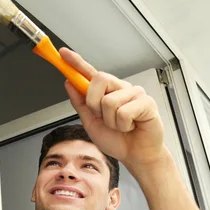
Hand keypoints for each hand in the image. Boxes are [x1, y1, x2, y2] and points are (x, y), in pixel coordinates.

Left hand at [60, 48, 165, 168]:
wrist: (136, 156)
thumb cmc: (118, 140)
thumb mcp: (91, 123)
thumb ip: (80, 103)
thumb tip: (69, 83)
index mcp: (106, 91)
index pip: (90, 73)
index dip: (76, 62)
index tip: (63, 54)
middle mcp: (120, 88)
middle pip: (99, 79)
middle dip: (94, 103)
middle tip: (104, 118)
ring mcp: (134, 94)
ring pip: (109, 101)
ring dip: (111, 122)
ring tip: (122, 126)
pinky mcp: (147, 103)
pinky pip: (124, 112)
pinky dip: (123, 126)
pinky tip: (131, 127)